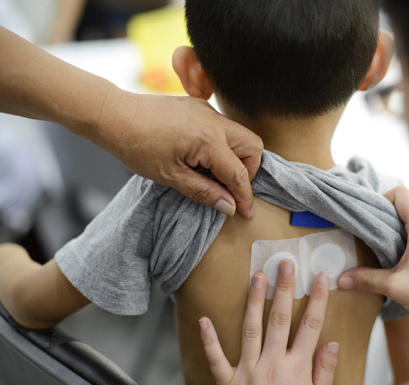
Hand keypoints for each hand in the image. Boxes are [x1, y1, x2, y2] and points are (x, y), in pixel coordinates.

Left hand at [95, 90, 262, 217]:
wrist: (114, 115)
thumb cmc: (136, 147)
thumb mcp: (171, 177)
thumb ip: (205, 192)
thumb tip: (230, 206)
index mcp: (208, 140)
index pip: (239, 173)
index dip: (245, 196)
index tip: (246, 212)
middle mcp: (214, 121)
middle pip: (253, 146)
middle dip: (249, 170)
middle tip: (231, 188)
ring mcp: (208, 110)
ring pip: (241, 135)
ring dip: (236, 157)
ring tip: (214, 174)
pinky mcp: (200, 106)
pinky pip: (224, 127)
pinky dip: (223, 145)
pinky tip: (202, 157)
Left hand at [199, 260, 337, 384]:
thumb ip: (323, 372)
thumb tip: (332, 344)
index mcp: (296, 370)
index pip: (310, 327)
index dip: (318, 300)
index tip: (321, 278)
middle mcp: (272, 366)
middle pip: (280, 320)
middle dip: (284, 290)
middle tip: (286, 264)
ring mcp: (247, 373)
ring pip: (251, 329)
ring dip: (254, 301)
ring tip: (257, 276)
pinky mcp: (227, 384)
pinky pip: (216, 359)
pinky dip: (209, 340)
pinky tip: (205, 319)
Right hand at [338, 186, 408, 352]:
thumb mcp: (395, 288)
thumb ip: (366, 279)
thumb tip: (341, 280)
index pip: (401, 193)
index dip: (381, 200)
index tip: (368, 218)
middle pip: (405, 205)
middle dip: (384, 216)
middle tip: (367, 234)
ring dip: (395, 228)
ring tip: (380, 248)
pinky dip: (406, 237)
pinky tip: (397, 258)